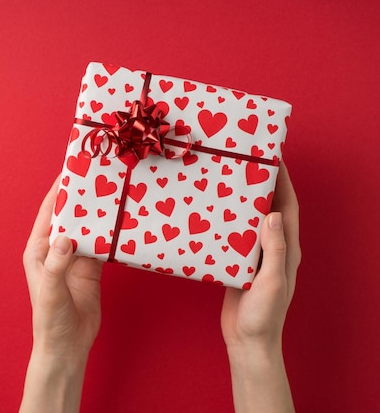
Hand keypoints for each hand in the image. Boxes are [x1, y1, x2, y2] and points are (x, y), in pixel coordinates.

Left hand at [19, 176, 102, 412]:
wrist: (68, 346)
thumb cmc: (50, 320)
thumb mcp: (50, 292)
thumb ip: (56, 264)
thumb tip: (66, 237)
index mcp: (39, 251)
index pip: (48, 214)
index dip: (59, 192)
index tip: (71, 170)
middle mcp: (56, 250)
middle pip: (70, 217)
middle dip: (82, 198)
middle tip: (99, 177)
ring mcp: (75, 259)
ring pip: (88, 229)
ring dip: (98, 215)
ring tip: (114, 194)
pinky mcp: (91, 269)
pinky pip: (102, 246)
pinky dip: (110, 235)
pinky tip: (122, 222)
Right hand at [220, 162, 300, 412]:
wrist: (247, 340)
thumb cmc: (263, 314)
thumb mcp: (271, 280)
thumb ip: (274, 249)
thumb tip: (274, 214)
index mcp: (286, 250)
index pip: (288, 208)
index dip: (283, 182)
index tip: (273, 158)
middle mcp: (272, 249)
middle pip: (270, 209)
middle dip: (262, 185)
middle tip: (244, 163)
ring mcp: (254, 256)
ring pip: (249, 221)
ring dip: (242, 201)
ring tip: (225, 181)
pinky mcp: (237, 264)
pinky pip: (233, 237)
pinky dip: (225, 222)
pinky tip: (211, 212)